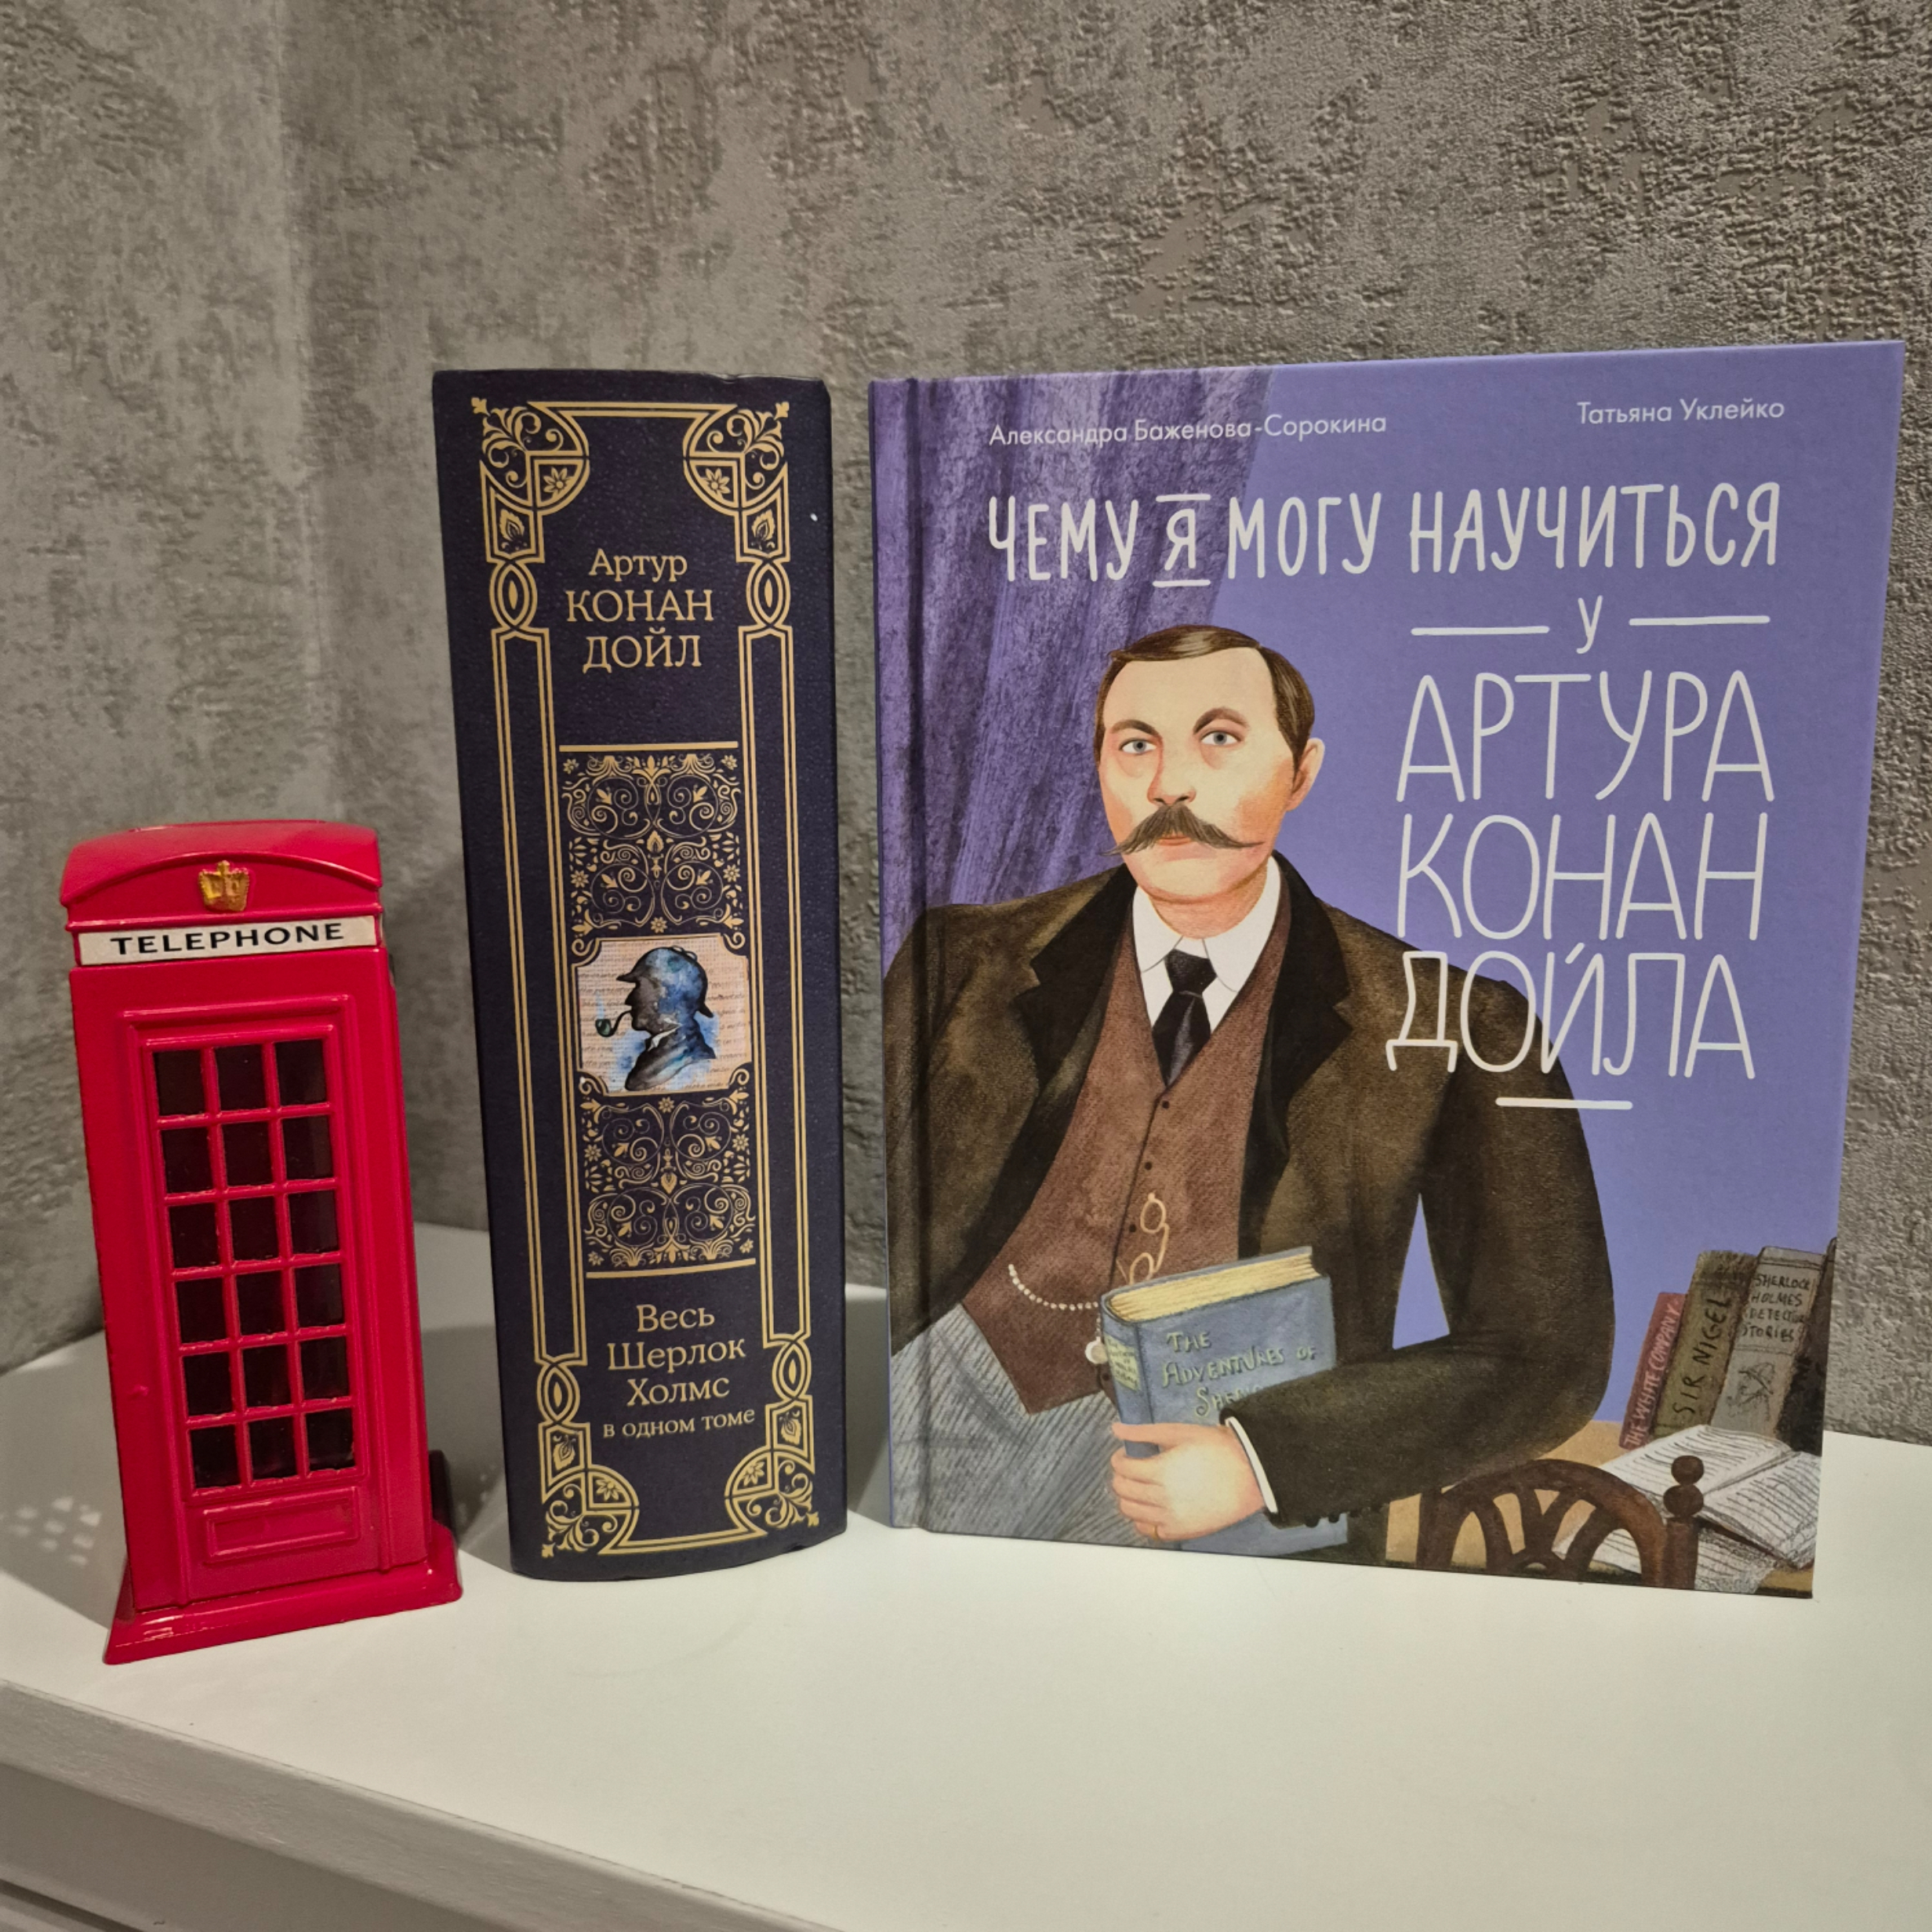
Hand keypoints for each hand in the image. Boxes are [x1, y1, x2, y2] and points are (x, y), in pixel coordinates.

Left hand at [1110, 1421, 1263, 1541]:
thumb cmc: (1218, 1449)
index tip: (1126, 1455)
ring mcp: (1171, 1518)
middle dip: (1121, 1477)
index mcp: (1161, 1471)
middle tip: (1132, 1469)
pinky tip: (1152, 1507)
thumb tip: (1117, 1429)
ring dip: (1129, 1497)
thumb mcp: (1179, 1432)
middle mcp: (1162, 1498)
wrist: (1251, 1473)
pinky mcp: (1181, 1532)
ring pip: (1131, 1512)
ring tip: (1141, 1487)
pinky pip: (1149, 1531)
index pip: (1122, 1469)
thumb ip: (1144, 1432)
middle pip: (1123, 1490)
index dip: (1119, 1459)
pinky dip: (1143, 1520)